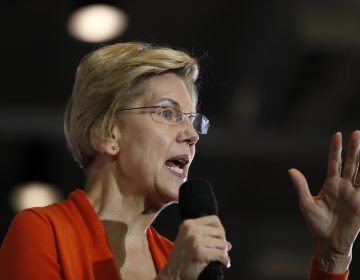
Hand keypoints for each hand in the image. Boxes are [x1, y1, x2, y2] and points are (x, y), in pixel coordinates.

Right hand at [157, 215, 230, 279]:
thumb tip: (228, 243)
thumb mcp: (188, 240)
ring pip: (222, 243)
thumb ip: (206, 238)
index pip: (213, 219)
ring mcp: (195, 241)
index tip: (219, 237)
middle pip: (220, 231)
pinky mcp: (200, 253)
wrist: (171, 274)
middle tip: (220, 250)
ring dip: (224, 252)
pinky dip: (225, 260)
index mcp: (188, 224)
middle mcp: (191, 230)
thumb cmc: (180, 259)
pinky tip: (223, 263)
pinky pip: (221, 255)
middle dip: (223, 242)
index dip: (220, 229)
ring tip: (220, 257)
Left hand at [289, 131, 359, 272]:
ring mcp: (355, 194)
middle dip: (354, 149)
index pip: (335, 162)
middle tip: (357, 133)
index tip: (338, 135)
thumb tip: (291, 170)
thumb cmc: (316, 224)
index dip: (336, 149)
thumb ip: (301, 186)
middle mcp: (344, 186)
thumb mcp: (306, 204)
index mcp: (331, 184)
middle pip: (351, 164)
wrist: (329, 242)